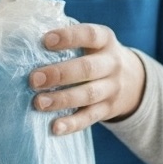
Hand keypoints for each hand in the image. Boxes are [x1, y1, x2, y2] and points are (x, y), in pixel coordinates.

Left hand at [30, 21, 145, 133]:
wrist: (132, 80)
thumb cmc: (96, 54)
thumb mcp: (92, 41)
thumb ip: (69, 39)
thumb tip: (30, 38)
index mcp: (105, 40)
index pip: (90, 35)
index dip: (69, 37)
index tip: (46, 40)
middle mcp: (112, 63)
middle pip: (87, 68)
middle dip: (59, 74)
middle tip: (34, 79)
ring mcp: (112, 88)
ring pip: (88, 95)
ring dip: (62, 100)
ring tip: (39, 103)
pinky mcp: (108, 109)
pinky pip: (90, 118)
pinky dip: (72, 124)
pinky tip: (55, 127)